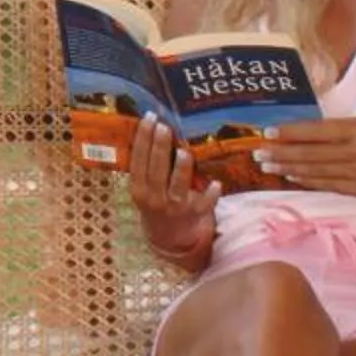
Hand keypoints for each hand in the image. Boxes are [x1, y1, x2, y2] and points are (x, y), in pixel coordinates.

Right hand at [127, 114, 219, 263]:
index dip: (143, 139)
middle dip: (160, 147)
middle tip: (164, 126)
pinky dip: (211, 194)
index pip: (138, 161)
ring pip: (177, 186)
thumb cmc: (156, 202)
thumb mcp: (144, 188)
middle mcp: (155, 198)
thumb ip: (147, 165)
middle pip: (156, 170)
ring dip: (181, 169)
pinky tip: (216, 183)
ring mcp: (175, 207)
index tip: (149, 118)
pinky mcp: (195, 213)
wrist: (168, 237)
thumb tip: (155, 125)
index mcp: (139, 190)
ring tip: (184, 151)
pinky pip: (204, 203)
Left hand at [256, 116, 355, 196]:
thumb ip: (338, 130)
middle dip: (282, 154)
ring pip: (317, 172)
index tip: (268, 133)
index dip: (290, 133)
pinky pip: (331, 186)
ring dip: (290, 170)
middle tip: (259, 155)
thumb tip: (302, 134)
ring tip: (270, 167)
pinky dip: (310, 182)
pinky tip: (294, 178)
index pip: (316, 131)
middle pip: (311, 154)